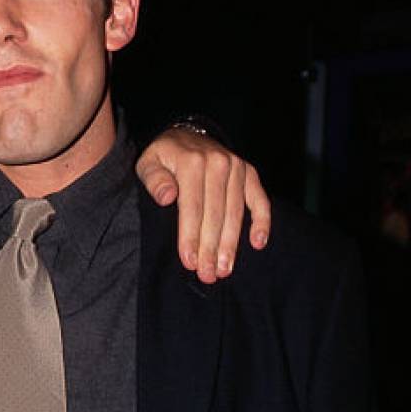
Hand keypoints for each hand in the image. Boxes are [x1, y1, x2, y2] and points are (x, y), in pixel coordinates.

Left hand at [137, 126, 271, 282]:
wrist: (186, 136)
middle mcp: (218, 163)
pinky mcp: (249, 173)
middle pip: (216, 214)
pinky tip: (258, 243)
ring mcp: (237, 167)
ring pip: (236, 212)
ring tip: (225, 269)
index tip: (189, 262)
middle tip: (208, 275)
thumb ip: (154, 180)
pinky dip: (262, 221)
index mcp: (192, 162)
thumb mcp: (148, 163)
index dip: (191, 236)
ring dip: (232, 244)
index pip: (192, 207)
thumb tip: (167, 197)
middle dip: (211, 248)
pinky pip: (259, 199)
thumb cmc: (164, 158)